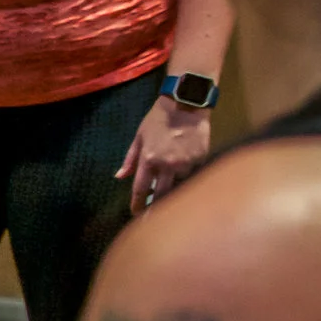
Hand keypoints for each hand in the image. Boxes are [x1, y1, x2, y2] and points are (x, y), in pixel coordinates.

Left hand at [116, 94, 212, 213]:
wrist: (186, 104)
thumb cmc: (158, 119)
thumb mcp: (139, 137)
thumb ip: (130, 159)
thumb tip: (119, 176)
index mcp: (149, 160)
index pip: (141, 189)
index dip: (137, 204)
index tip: (135, 213)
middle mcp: (167, 164)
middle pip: (161, 194)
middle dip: (156, 206)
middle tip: (152, 216)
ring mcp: (186, 163)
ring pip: (179, 184)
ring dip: (173, 188)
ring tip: (170, 191)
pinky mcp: (201, 158)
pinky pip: (193, 173)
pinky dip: (187, 176)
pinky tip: (185, 174)